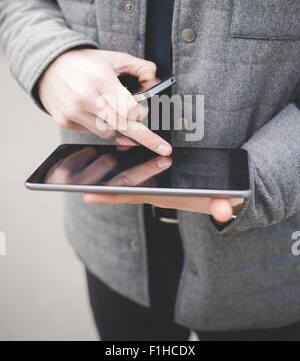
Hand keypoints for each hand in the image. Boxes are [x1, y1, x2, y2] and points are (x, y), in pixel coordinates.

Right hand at [38, 49, 171, 154]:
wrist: (48, 66)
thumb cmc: (84, 63)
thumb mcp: (115, 58)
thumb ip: (140, 68)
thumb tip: (155, 83)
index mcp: (100, 79)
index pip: (130, 110)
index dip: (141, 114)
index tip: (146, 115)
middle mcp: (85, 97)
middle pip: (122, 126)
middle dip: (141, 134)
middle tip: (160, 145)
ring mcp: (73, 111)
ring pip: (108, 134)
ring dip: (117, 127)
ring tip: (115, 114)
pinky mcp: (64, 121)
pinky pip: (92, 133)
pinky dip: (100, 127)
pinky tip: (97, 113)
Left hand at [83, 153, 243, 222]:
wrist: (224, 197)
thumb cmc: (218, 197)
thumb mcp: (222, 200)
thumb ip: (222, 206)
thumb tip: (223, 213)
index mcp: (163, 196)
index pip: (132, 197)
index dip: (110, 197)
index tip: (88, 195)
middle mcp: (155, 192)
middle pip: (124, 186)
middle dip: (102, 183)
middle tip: (79, 179)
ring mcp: (156, 185)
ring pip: (128, 178)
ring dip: (111, 170)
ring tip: (91, 158)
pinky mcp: (159, 179)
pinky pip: (137, 173)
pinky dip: (125, 164)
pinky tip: (117, 150)